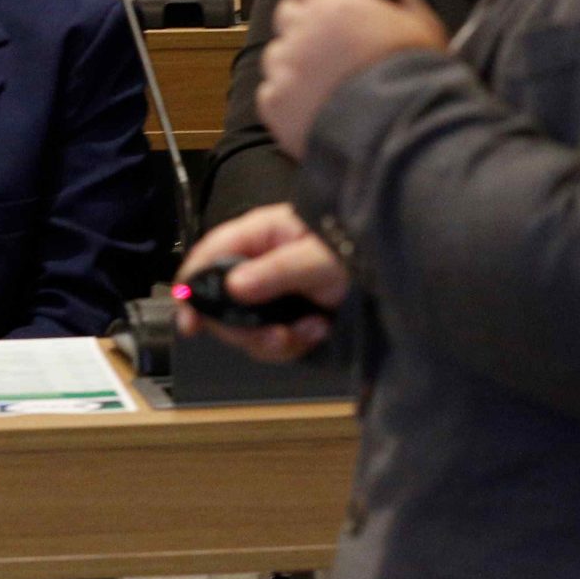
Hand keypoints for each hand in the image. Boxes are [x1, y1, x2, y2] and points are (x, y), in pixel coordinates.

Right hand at [175, 203, 348, 361]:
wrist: (390, 274)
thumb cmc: (355, 250)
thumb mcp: (319, 257)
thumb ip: (277, 271)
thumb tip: (234, 288)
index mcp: (259, 234)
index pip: (209, 255)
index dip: (191, 287)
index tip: (189, 322)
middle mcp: (257, 262)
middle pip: (221, 302)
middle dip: (245, 327)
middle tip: (277, 336)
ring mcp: (269, 291)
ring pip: (245, 327)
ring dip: (273, 340)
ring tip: (310, 331)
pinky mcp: (284, 314)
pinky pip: (270, 339)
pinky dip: (292, 343)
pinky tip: (317, 331)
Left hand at [255, 0, 447, 161]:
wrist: (401, 141)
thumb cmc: (417, 85)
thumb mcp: (423, 31)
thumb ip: (402, 5)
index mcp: (338, 3)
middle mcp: (304, 30)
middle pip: (288, 13)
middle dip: (307, 27)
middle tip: (335, 49)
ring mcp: (285, 68)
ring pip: (277, 54)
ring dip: (296, 65)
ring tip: (331, 87)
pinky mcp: (275, 105)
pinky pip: (272, 92)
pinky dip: (289, 100)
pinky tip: (320, 109)